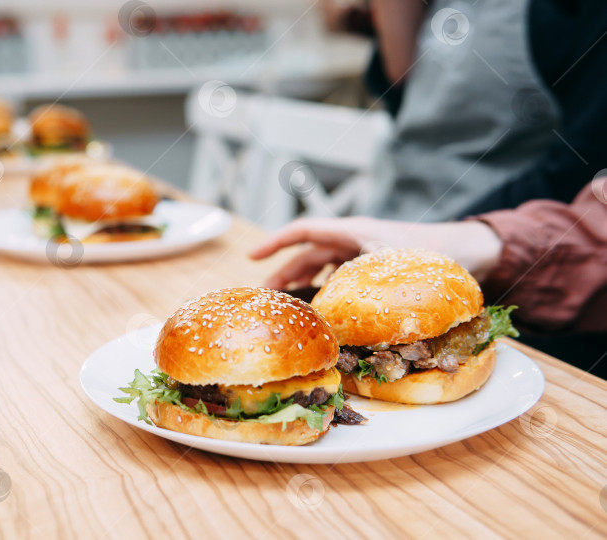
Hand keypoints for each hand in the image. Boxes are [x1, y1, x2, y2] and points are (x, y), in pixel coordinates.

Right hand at [249, 216, 502, 289]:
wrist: (472, 253)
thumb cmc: (432, 252)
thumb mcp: (387, 268)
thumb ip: (354, 287)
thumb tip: (325, 314)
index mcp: (352, 231)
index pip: (303, 231)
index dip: (275, 243)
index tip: (252, 256)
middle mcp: (355, 240)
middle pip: (309, 253)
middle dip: (285, 271)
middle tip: (268, 295)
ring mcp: (365, 254)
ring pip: (325, 266)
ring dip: (306, 283)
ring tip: (292, 305)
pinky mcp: (377, 268)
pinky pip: (344, 277)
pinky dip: (331, 290)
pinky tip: (327, 310)